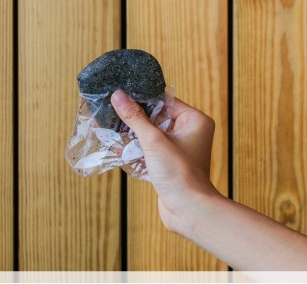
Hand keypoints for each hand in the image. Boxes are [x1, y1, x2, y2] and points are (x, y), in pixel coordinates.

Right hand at [110, 90, 219, 231]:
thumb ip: (135, 117)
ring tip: (112, 131)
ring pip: (151, 134)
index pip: (165, 101)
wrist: (188, 210)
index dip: (143, 100)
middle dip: (135, 119)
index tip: (121, 96)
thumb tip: (118, 96)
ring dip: (133, 135)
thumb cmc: (180, 174)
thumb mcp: (154, 141)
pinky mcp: (170, 162)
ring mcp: (180, 148)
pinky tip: (120, 149)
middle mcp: (190, 132)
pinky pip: (151, 149)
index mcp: (195, 120)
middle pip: (156, 117)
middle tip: (112, 113)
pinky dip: (137, 149)